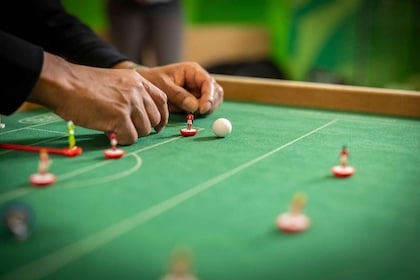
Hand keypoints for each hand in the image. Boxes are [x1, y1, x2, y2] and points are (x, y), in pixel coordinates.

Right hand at [28, 53, 168, 144]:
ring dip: (131, 134)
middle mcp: (137, 90)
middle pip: (154, 118)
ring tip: (115, 129)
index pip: (161, 99)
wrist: (63, 83)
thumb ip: (128, 95)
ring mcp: (130, 103)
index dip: (162, 115)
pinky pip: (131, 137)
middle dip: (143, 128)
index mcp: (137, 80)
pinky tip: (112, 134)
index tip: (157, 126)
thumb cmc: (82, 86)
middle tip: (128, 130)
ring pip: (144, 130)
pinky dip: (123, 140)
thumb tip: (137, 118)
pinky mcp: (120, 116)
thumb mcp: (113, 82)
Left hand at [138, 62, 223, 114]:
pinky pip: (205, 108)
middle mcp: (199, 79)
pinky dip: (202, 113)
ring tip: (191, 113)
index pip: (208, 83)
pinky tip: (191, 113)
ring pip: (214, 101)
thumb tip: (195, 106)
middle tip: (199, 113)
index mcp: (193, 71)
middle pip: (216, 92)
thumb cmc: (153, 80)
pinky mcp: (197, 100)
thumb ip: (179, 95)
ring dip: (207, 109)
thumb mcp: (163, 86)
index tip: (202, 109)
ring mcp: (199, 90)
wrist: (145, 84)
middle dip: (210, 104)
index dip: (209, 96)